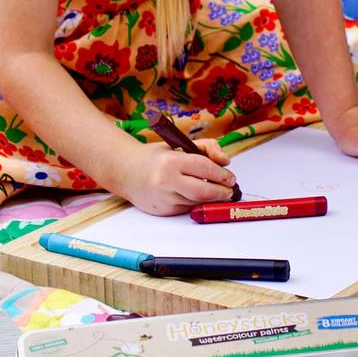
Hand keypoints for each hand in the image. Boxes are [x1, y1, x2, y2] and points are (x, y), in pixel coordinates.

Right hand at [117, 139, 237, 215]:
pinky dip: (197, 202)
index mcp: (171, 162)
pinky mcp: (164, 211)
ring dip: (211, 198)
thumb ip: (206, 148)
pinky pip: (188, 208)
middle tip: (230, 189)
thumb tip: (225, 161)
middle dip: (222, 192)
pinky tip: (197, 195)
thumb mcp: (179, 144)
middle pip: (203, 192)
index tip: (231, 177)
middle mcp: (166, 182)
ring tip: (217, 191)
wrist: (126, 172)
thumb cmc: (156, 157)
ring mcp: (164, 199)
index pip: (204, 169)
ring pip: (197, 202)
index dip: (222, 174)